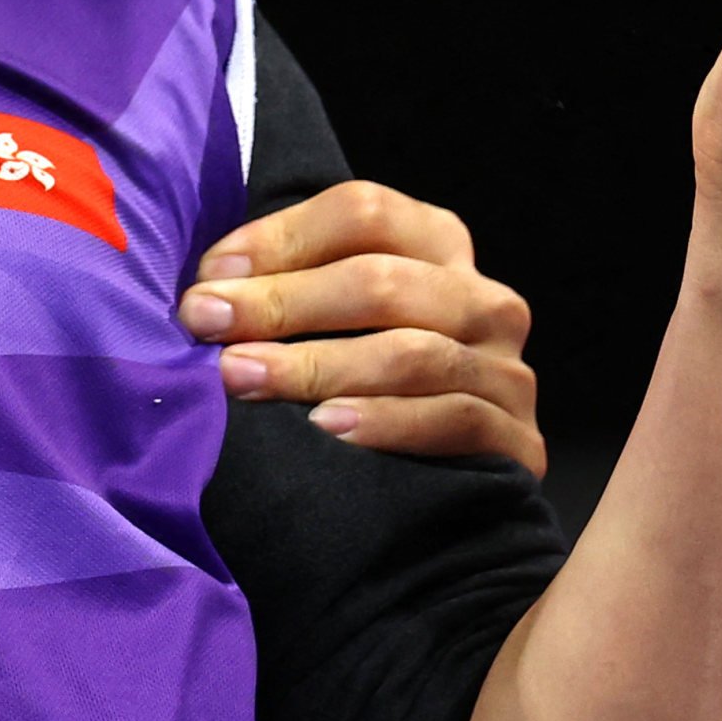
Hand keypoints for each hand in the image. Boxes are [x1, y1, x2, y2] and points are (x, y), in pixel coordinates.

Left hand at [178, 181, 544, 475]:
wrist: (441, 507)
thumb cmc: (360, 388)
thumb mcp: (333, 321)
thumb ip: (286, 287)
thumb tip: (203, 288)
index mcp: (438, 246)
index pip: (364, 213)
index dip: (281, 237)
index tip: (210, 276)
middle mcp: (483, 300)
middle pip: (381, 281)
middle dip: (281, 302)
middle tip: (206, 324)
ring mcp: (506, 370)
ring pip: (411, 352)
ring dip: (315, 365)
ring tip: (241, 377)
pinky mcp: (519, 441)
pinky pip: (453, 422)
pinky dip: (383, 424)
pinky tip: (324, 428)